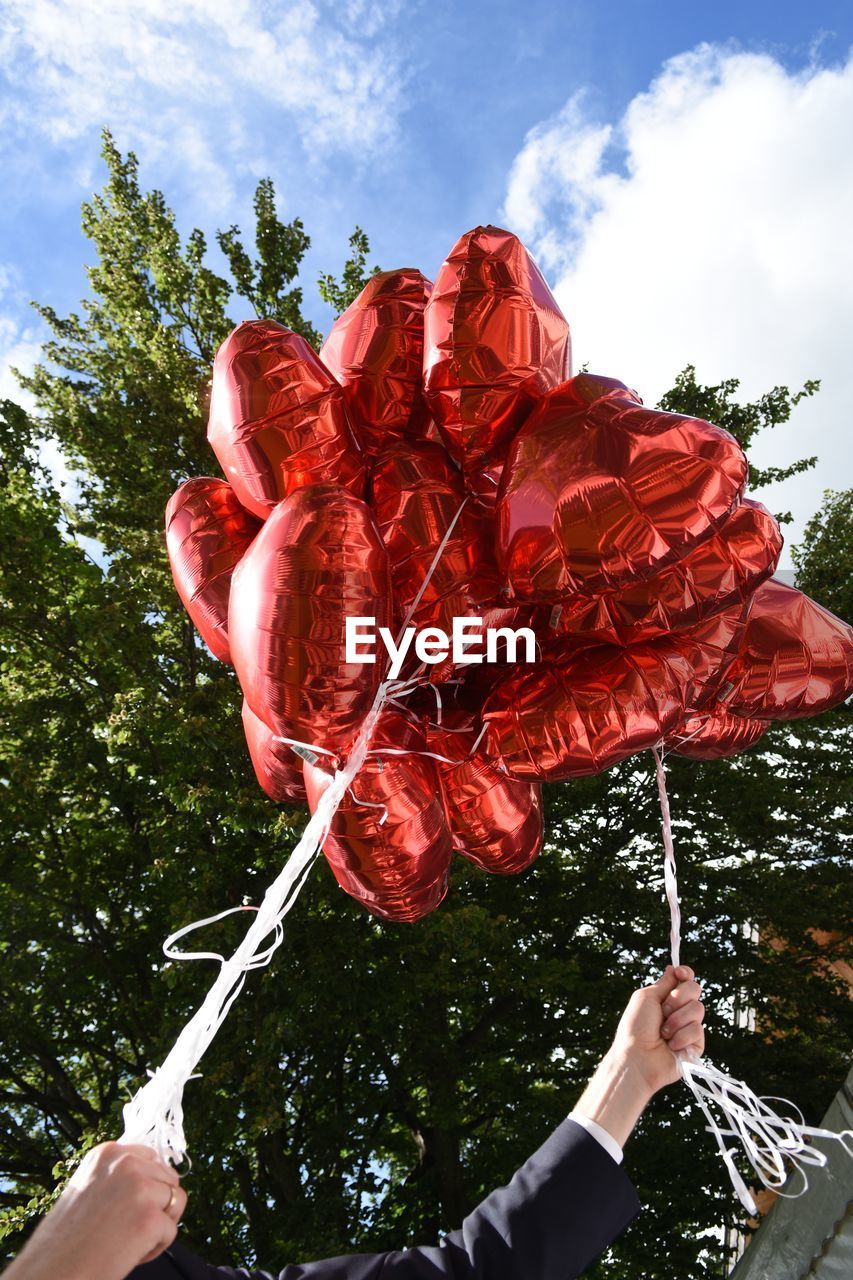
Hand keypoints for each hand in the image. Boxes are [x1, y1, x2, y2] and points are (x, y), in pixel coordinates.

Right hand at [3, 1141, 186, 1279]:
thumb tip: (152, 1178)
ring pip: (176, 1201)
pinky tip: (127, 1255)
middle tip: (126, 1229)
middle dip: (157, 1205)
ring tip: (126, 1241)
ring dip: (158, 1225)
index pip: (151, 1158)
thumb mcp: (86, 1189)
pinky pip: (171, 1231)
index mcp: (107, 1153)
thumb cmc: (64, 1241)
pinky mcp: (150, 1218)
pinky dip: (155, 1248)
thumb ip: (117, 1177)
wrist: (50, 1273)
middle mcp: (126, 1163)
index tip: (130, 1207)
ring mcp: (140, 1188)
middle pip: (169, 1179)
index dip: (147, 1186)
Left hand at [612, 963, 704, 1095]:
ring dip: (677, 1020)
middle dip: (678, 998)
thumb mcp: (646, 998)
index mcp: (666, 998)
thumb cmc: (636, 1028)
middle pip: (695, 989)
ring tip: (664, 1033)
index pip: (685, 980)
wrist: (637, 1057)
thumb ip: (664, 983)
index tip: (681, 974)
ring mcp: (689, 1027)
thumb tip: (674, 968)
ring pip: (698, 1009)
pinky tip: (671, 1045)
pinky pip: (698, 1030)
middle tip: (664, 1011)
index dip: (686, 974)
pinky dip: (682, 1037)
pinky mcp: (696, 1045)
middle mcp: (680, 1011)